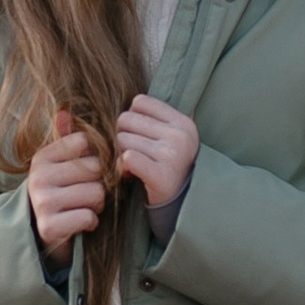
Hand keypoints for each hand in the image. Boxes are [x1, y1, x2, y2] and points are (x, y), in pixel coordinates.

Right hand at [26, 113, 110, 251]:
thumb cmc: (59, 194)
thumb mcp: (60, 166)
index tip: (88, 171)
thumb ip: (66, 139)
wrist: (41, 233)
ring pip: (96, 193)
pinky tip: (80, 222)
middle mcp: (39, 177)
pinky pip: (89, 217)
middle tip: (87, 193)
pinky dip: (91, 221)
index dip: (96, 157)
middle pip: (95, 168)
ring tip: (84, 207)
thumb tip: (64, 111)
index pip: (85, 142)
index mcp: (42, 157)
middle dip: (99, 183)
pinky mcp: (49, 226)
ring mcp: (43, 202)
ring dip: (97, 204)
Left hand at [116, 93, 199, 217]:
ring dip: (121, 153)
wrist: (183, 202)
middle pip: (126, 119)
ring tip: (133, 163)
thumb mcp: (175, 136)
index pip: (140, 102)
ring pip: (122, 139)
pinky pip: (127, 158)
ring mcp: (171, 155)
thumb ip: (157, 117)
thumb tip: (131, 102)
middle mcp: (179, 136)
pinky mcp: (160, 175)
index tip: (138, 133)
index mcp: (183, 122)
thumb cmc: (172, 164)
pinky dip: (122, 166)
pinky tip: (130, 173)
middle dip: (123, 135)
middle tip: (131, 150)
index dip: (132, 116)